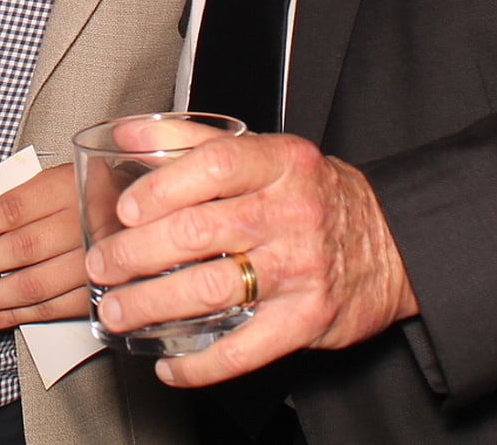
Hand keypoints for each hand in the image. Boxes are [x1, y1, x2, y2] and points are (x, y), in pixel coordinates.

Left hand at [0, 162, 88, 327]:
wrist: (149, 213)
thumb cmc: (97, 192)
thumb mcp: (62, 177)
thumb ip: (23, 198)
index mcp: (70, 189)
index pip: (12, 209)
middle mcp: (83, 224)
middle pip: (20, 248)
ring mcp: (94, 261)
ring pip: (34, 283)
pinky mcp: (100, 291)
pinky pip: (54, 308)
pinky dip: (18, 315)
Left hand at [82, 133, 417, 386]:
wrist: (394, 243)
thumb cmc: (318, 196)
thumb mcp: (269, 155)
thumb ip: (196, 142)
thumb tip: (129, 132)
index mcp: (281, 163)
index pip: (214, 165)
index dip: (161, 187)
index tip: (124, 209)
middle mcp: (292, 212)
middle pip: (199, 231)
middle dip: (136, 253)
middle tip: (102, 265)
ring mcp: (300, 268)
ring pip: (211, 288)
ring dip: (152, 304)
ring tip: (118, 311)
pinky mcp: (308, 318)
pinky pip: (245, 348)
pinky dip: (200, 363)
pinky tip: (170, 364)